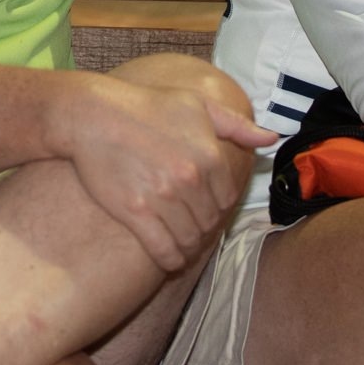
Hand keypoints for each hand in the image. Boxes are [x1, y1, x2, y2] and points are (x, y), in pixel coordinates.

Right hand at [48, 72, 272, 272]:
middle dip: (203, 227)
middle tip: (191, 226)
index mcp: (209, 155)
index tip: (206, 208)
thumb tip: (271, 140)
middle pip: (209, 221)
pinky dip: (170, 260)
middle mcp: (190, 178)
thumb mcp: (196, 105)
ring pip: (189, 239)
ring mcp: (162, 197)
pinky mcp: (135, 212)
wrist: (92, 114)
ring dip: (188, 247)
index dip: (218, 206)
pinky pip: (163, 249)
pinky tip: (169, 259)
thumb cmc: (145, 105)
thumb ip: (236, 125)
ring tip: (182, 244)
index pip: (227, 199)